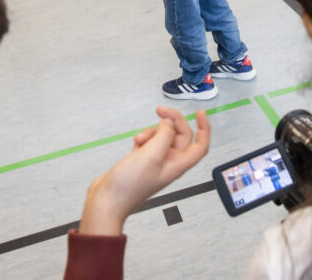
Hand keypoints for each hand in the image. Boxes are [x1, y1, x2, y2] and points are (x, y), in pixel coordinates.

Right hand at [78, 108, 209, 235]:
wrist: (107, 199)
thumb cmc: (131, 184)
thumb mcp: (152, 155)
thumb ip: (164, 135)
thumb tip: (169, 123)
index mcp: (178, 164)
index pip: (200, 145)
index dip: (204, 129)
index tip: (199, 113)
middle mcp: (170, 162)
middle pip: (179, 135)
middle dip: (171, 121)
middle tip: (160, 110)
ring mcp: (156, 161)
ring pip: (162, 137)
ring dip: (152, 132)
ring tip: (140, 139)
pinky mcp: (142, 160)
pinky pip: (149, 142)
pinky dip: (143, 138)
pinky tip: (135, 143)